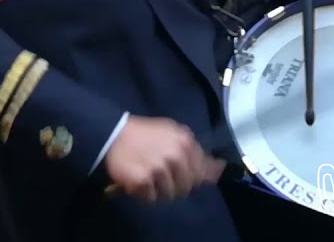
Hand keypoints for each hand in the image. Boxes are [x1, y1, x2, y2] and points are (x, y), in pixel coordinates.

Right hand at [104, 117, 223, 202]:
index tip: (176, 173)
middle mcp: (175, 154)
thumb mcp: (174, 134)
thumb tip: (220, 169)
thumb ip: (196, 152)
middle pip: (186, 187)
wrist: (113, 134)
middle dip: (174, 186)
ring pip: (169, 195)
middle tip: (159, 176)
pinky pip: (151, 198)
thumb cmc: (145, 135)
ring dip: (158, 191)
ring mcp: (159, 168)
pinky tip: (138, 181)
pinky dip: (144, 194)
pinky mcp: (143, 180)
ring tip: (148, 178)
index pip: (200, 173)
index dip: (189, 177)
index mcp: (186, 141)